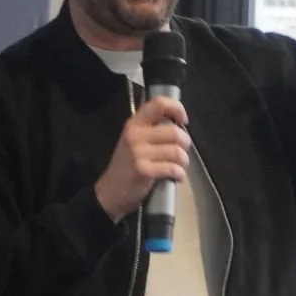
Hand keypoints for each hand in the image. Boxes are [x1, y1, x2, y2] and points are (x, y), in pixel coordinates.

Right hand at [94, 96, 189, 220]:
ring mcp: (138, 153)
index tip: (183, 121)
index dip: (177, 109)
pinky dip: (179, 174)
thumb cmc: (127, 165)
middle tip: (180, 153)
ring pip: (177, 151)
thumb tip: (180, 124)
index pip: (159, 103)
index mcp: (134, 123)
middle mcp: (135, 134)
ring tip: (178, 166)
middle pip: (175, 132)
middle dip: (185, 144)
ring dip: (183, 162)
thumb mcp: (134, 140)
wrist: (111, 191)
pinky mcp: (143, 170)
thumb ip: (152, 129)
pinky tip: (175, 176)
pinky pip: (173, 168)